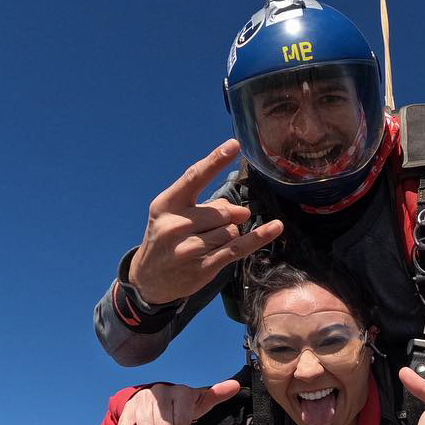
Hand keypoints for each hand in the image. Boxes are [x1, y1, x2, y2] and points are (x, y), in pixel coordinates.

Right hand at [105, 380, 241, 424]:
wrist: (152, 399)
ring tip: (156, 424)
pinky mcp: (127, 413)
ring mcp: (142, 402)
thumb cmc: (180, 404)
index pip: (181, 422)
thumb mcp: (198, 401)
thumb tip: (236, 385)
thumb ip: (216, 394)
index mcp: (178, 391)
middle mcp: (158, 392)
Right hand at [126, 139, 283, 304]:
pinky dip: (258, 237)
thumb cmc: (167, 239)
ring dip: (228, 235)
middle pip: (221, 211)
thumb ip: (209, 206)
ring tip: (208, 244)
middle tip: (212, 227)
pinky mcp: (202, 267)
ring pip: (230, 230)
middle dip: (227, 217)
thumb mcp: (177, 216)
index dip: (215, 161)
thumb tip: (243, 212)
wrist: (148, 280)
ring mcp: (187, 248)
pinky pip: (237, 248)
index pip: (194, 177)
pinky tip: (275, 228)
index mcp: (166, 204)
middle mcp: (174, 225)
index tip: (234, 145)